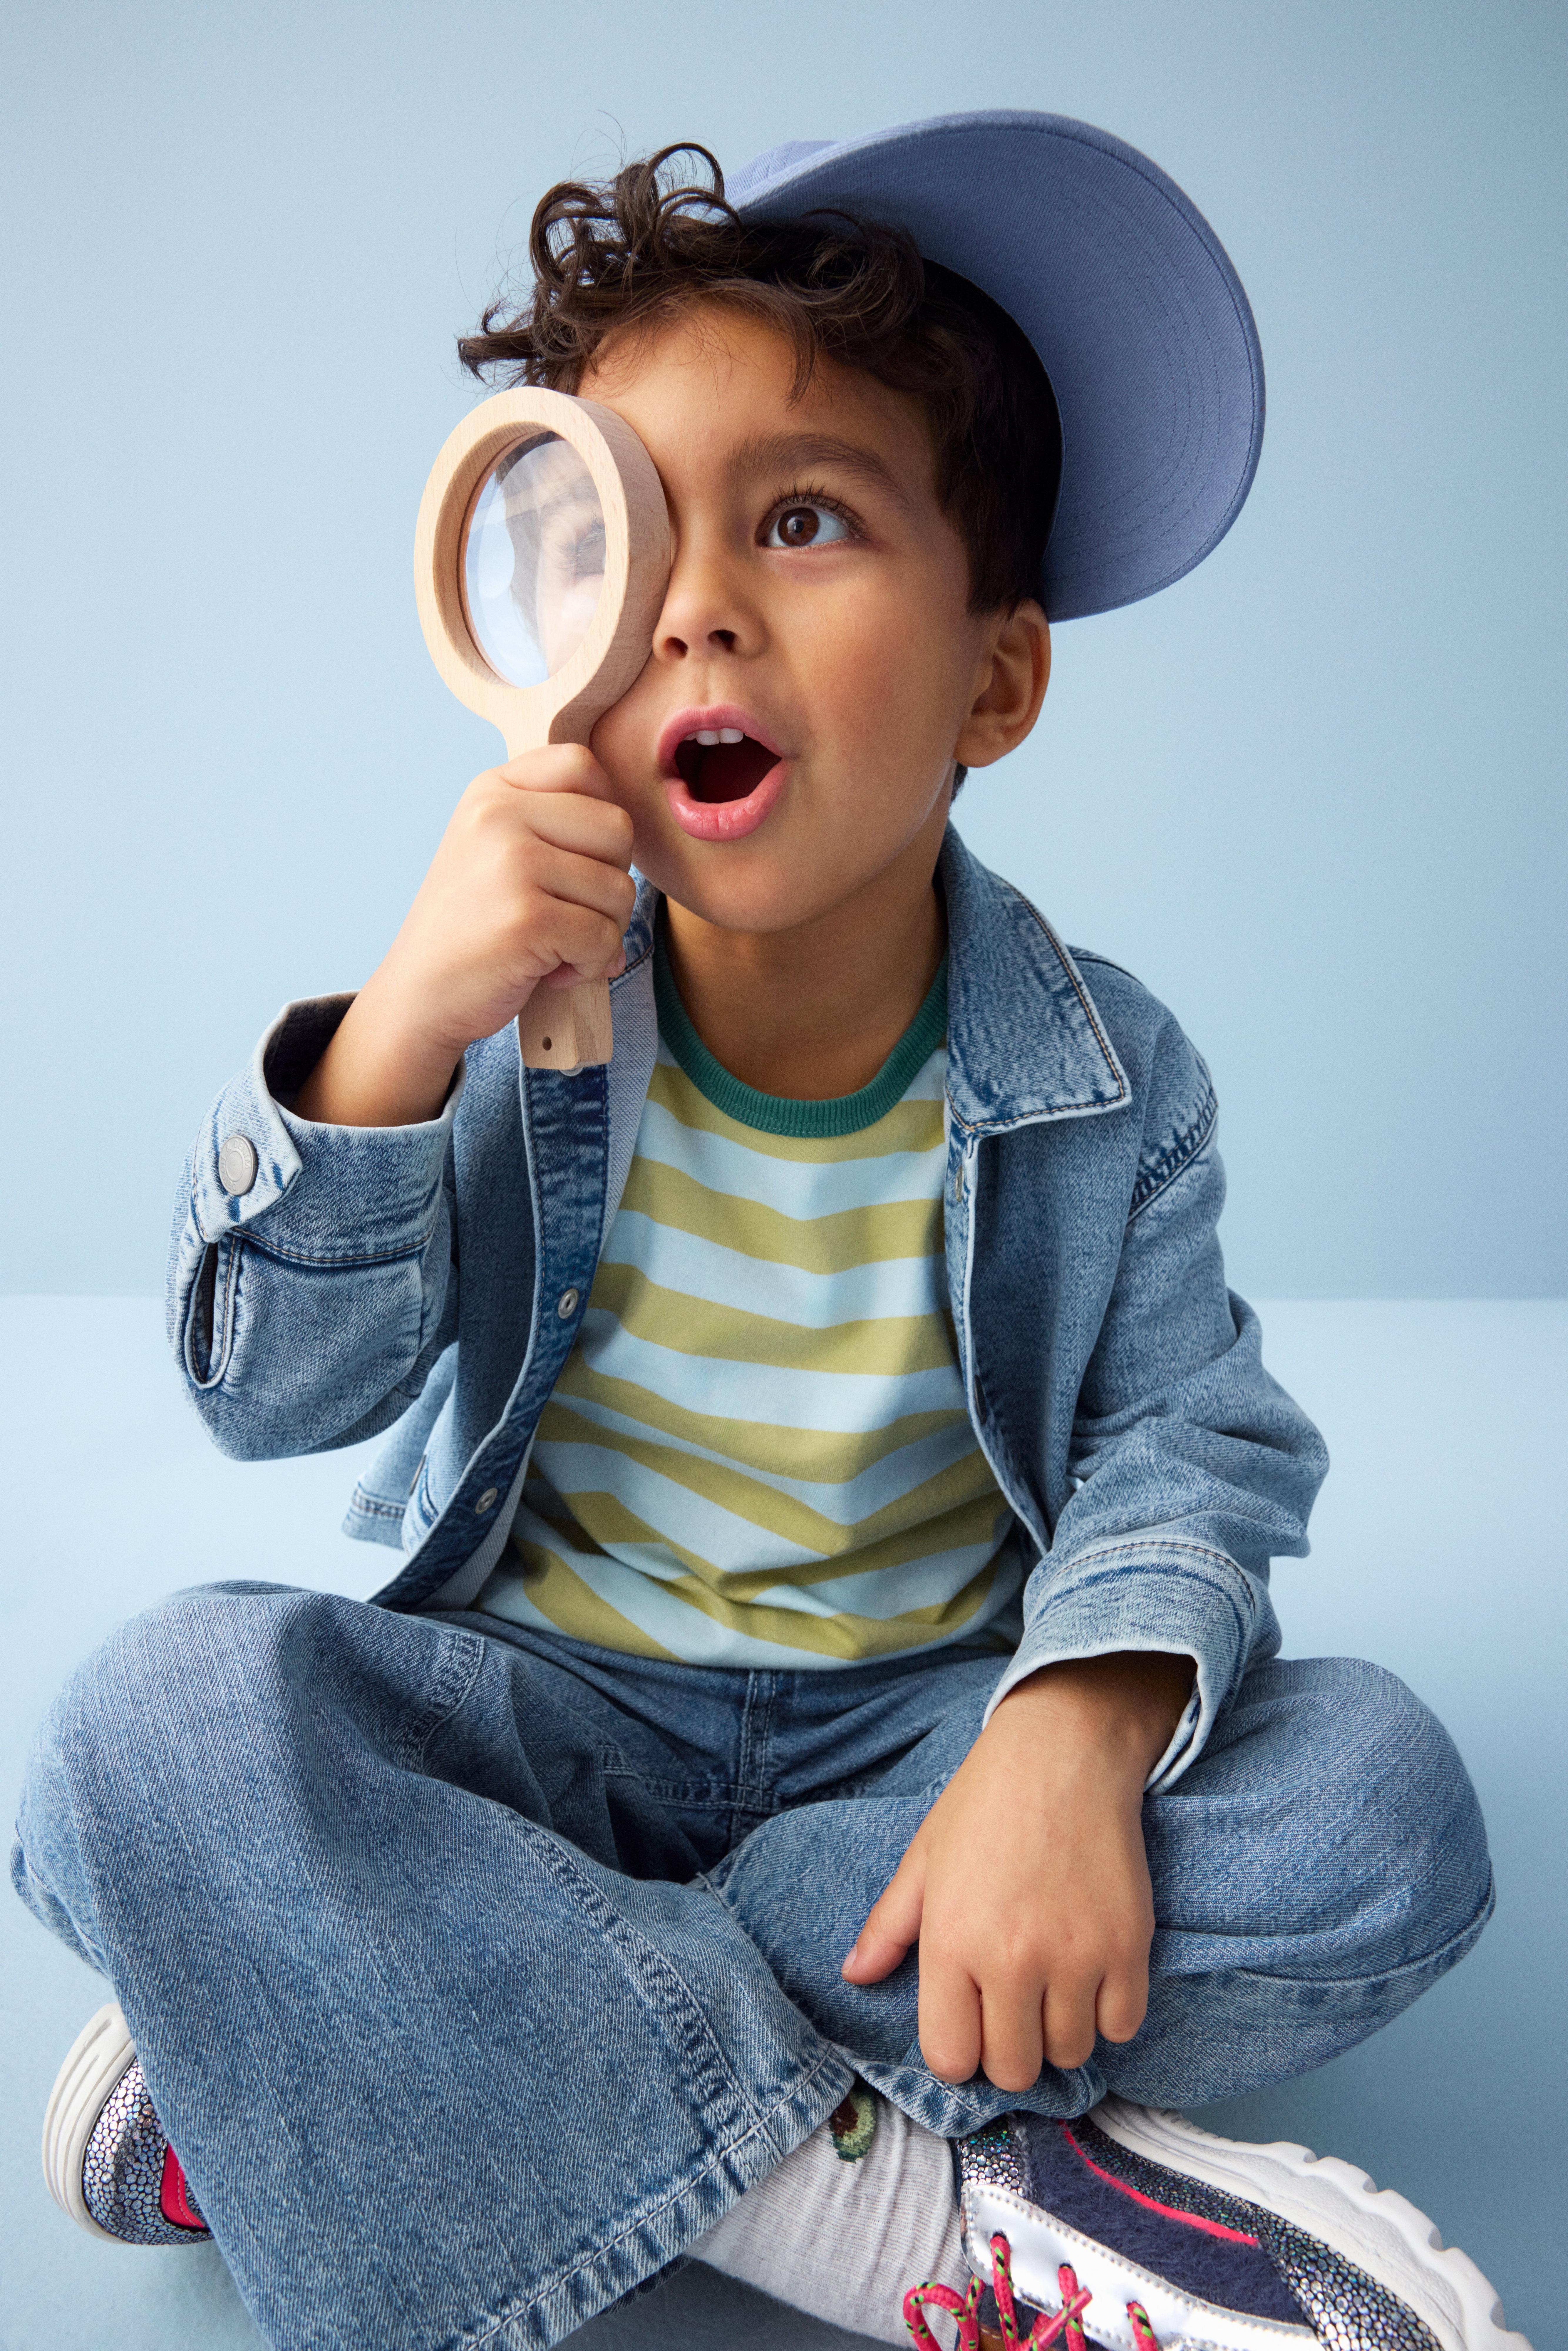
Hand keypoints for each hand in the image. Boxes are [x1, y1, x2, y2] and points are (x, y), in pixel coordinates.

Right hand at [294, 747, 635, 1126]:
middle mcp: (498, 814)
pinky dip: (589, 965)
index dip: (598, 819)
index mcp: (492, 790)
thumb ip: (554, 820)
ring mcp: (511, 864)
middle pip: (618, 828)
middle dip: (610, 882)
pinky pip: (605, 938)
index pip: (583, 764)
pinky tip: (550, 972)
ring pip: (620, 889)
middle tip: (568, 913)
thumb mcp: (497, 847)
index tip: (570, 861)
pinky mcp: (527, 919)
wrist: (420, 995)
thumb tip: (638, 823)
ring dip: (602, 931)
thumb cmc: (474, 926)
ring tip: (554, 946)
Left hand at [841, 1652, 1191, 2089]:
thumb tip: (855, 1976)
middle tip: (1012, 2006)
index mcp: (953, 1942)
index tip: (969, 2025)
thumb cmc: (985, 1804)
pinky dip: (1108, 2012)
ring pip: (1070, 2054)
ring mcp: (1076, 1957)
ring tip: (1052, 1983)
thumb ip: (888, 1927)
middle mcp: (1012, 1959)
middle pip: (1014, 2069)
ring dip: (1059, 2031)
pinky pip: (1121, 2025)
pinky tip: (1091, 1973)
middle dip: (1010, 2050)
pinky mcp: (1128, 1947)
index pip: (952, 2059)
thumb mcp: (924, 1859)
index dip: (959, 2052)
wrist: (1063, 1754)